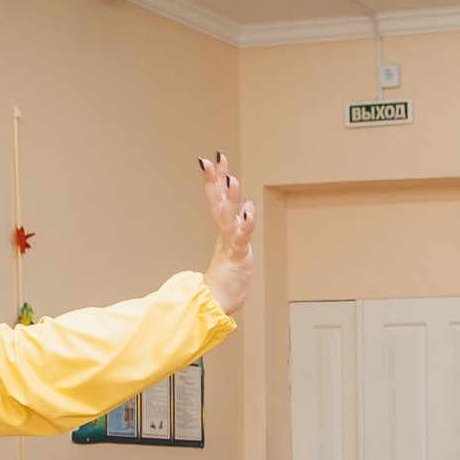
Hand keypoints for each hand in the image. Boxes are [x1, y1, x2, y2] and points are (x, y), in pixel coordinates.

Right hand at [199, 153, 255, 315]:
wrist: (220, 300)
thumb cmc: (227, 273)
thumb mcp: (234, 244)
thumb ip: (239, 224)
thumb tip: (247, 204)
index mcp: (223, 228)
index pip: (216, 198)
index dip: (214, 179)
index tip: (211, 159)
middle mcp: (225, 232)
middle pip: (218, 201)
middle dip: (216, 181)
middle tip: (214, 160)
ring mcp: (230, 243)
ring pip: (228, 216)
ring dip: (230, 198)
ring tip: (232, 180)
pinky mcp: (238, 255)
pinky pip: (242, 237)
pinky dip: (245, 224)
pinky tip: (249, 211)